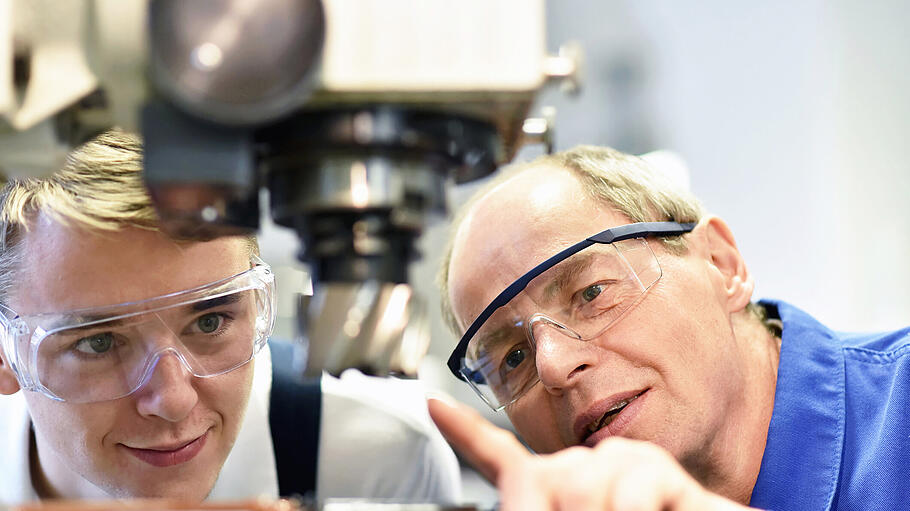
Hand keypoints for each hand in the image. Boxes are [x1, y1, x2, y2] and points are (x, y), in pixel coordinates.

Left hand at [427, 397, 755, 510]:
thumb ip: (527, 501)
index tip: (433, 405)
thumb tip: (518, 492)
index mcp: (555, 491)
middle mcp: (584, 470)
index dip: (464, 431)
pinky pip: (627, 484)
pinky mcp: (656, 469)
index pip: (501, 456)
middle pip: (541, 478)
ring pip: (578, 483)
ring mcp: (620, 465)